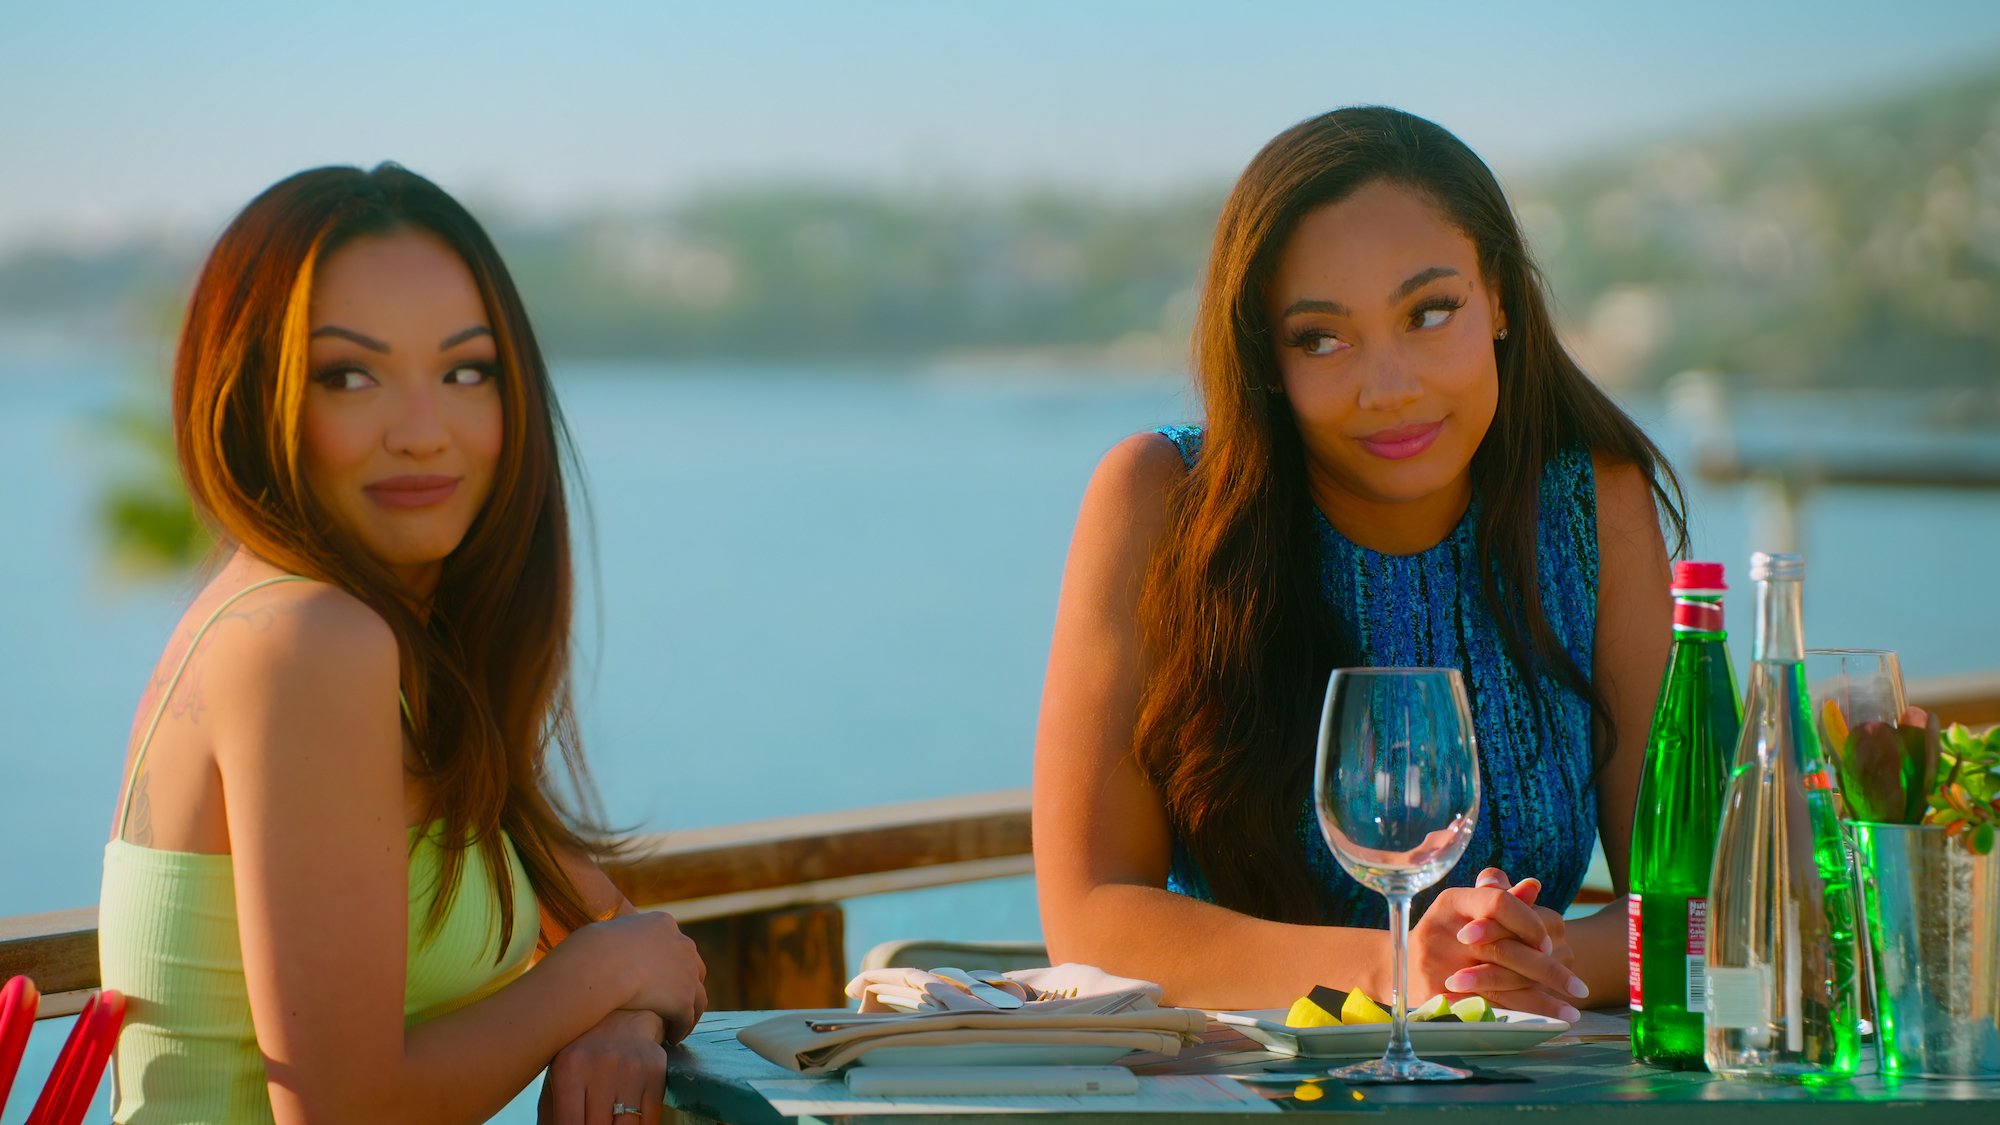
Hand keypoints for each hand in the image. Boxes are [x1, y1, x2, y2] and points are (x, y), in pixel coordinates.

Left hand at [538, 1009, 665, 1124]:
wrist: (621, 1017)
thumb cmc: (584, 1055)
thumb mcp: (559, 1077)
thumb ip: (554, 1112)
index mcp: (569, 1069)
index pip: (570, 1124)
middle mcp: (601, 1065)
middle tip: (595, 1122)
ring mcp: (631, 1068)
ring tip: (610, 1120)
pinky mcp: (655, 1071)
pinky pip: (650, 1118)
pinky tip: (628, 1120)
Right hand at [563, 911, 707, 1043]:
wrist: (599, 965)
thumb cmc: (591, 949)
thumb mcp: (607, 930)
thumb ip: (616, 936)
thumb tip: (605, 938)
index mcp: (662, 924)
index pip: (676, 945)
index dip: (672, 964)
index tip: (665, 978)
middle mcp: (681, 944)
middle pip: (694, 968)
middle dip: (687, 985)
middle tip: (677, 1003)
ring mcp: (686, 972)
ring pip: (698, 997)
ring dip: (690, 1012)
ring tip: (678, 1026)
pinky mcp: (684, 998)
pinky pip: (687, 1018)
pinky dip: (681, 1028)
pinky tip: (671, 1038)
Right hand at [1407, 868, 1583, 1019]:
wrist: (1397, 968)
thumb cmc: (1443, 933)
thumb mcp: (1466, 908)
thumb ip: (1499, 897)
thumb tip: (1534, 886)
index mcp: (1452, 902)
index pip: (1497, 902)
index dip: (1528, 923)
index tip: (1549, 944)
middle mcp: (1442, 931)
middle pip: (1504, 948)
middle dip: (1547, 970)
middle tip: (1578, 987)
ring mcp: (1436, 966)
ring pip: (1500, 983)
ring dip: (1542, 1000)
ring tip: (1573, 1011)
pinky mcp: (1436, 998)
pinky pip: (1485, 1007)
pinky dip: (1518, 1016)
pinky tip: (1546, 1024)